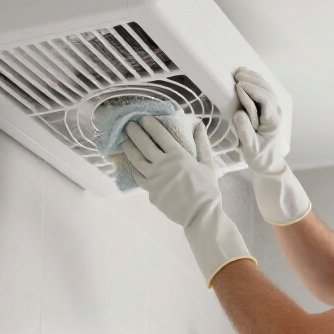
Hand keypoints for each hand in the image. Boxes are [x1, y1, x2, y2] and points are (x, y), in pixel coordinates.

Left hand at [122, 115, 254, 285]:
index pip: (159, 134)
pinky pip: (138, 178)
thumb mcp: (208, 164)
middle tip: (129, 125)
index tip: (143, 118)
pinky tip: (134, 165)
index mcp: (177, 156)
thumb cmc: (207, 190)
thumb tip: (198, 124)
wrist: (200, 215)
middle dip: (134, 132)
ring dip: (129, 148)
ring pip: (136, 160)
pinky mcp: (151, 192)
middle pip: (143, 144)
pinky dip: (135, 169)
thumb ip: (201, 143)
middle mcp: (162, 165)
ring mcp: (154, 179)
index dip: (149, 124)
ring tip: (125, 142)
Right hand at [232, 67, 310, 225]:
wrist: (268, 164)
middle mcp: (276, 113)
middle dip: (252, 80)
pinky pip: (263, 91)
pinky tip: (245, 76)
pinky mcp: (268, 109)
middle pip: (267, 90)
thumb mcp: (250, 149)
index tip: (238, 85)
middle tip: (236, 75)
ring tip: (238, 72)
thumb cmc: (259, 158)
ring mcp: (273, 110)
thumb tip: (239, 113)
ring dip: (253, 78)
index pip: (266, 100)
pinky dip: (255, 81)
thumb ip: (245, 132)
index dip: (253, 90)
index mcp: (273, 122)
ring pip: (266, 88)